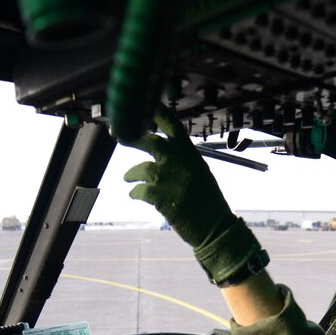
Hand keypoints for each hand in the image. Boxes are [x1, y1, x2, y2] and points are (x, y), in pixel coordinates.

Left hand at [123, 107, 266, 289]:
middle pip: (149, 141)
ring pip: (140, 169)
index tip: (145, 107)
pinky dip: (135, 192)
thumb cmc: (209, 202)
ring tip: (127, 178)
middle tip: (121, 137)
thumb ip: (183, 160)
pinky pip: (138, 190)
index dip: (157, 114)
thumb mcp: (200, 173)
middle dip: (132, 138)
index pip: (172, 126)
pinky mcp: (159, 196)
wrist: (214, 227)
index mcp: (190, 153)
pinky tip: (134, 194)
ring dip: (131, 174)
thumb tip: (165, 153)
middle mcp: (178, 161)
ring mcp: (167, 178)